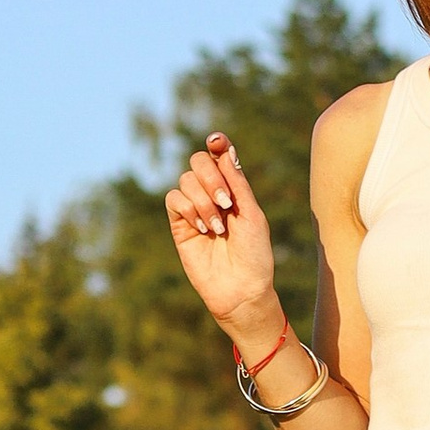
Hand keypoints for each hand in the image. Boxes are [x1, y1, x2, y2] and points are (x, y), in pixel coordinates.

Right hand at [163, 133, 279, 356]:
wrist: (241, 289)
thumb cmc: (255, 254)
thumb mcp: (252, 214)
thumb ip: (237, 182)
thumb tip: (225, 150)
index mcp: (234, 189)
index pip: (220, 156)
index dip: (217, 144)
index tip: (216, 141)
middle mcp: (212, 195)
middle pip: (198, 162)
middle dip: (212, 178)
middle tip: (226, 203)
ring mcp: (195, 209)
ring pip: (186, 181)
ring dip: (203, 200)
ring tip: (218, 227)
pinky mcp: (180, 225)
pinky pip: (174, 200)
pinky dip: (188, 209)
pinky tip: (203, 229)